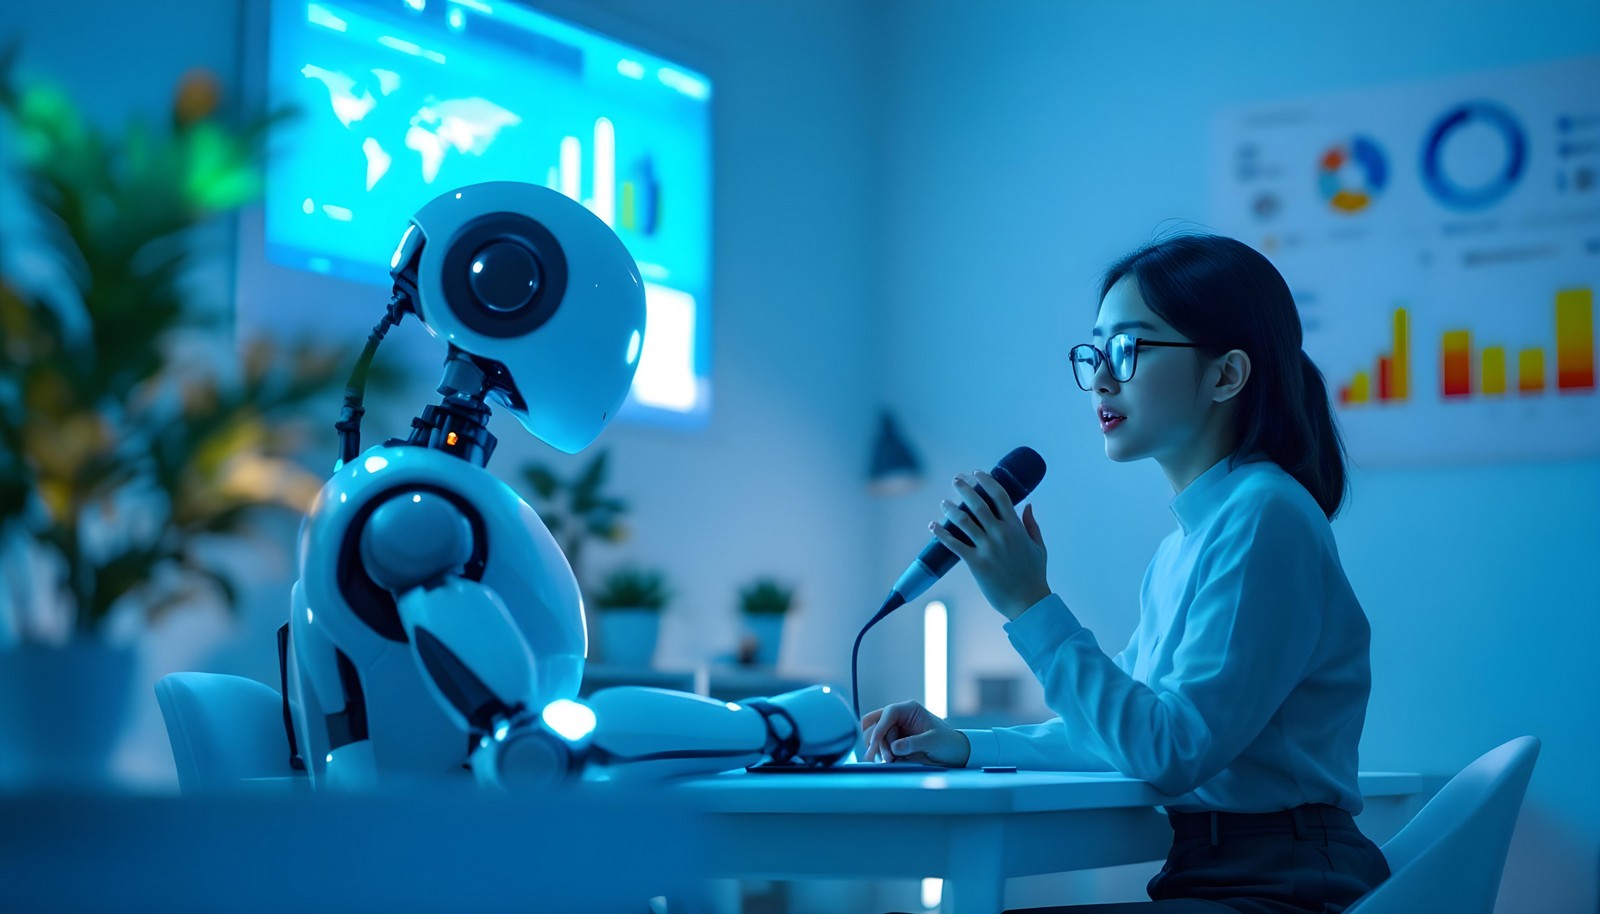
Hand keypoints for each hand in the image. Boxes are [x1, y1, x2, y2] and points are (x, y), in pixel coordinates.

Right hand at [860, 700, 969, 766]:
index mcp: (909, 710)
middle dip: (877, 741)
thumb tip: (895, 748)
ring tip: (892, 761)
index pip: (888, 713)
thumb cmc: (947, 742)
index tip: (875, 742)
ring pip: (877, 737)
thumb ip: (914, 743)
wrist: (954, 754)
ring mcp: (896, 730)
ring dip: (880, 750)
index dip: (880, 727)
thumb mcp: (933, 742)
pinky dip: (882, 754)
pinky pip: (881, 747)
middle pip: (877, 725)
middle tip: (884, 757)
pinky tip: (892, 761)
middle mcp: (899, 718)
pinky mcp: (894, 742)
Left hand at [930, 470, 1050, 619]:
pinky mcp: (976, 563)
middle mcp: (1001, 534)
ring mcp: (987, 548)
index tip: (977, 473)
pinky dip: (942, 533)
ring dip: (951, 509)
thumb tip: (1028, 504)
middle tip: (956, 479)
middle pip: (978, 504)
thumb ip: (1031, 524)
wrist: (1028, 602)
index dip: (987, 481)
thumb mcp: (1038, 546)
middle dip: (965, 489)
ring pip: (964, 521)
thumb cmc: (1034, 575)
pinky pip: (954, 545)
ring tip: (944, 503)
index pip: (1000, 496)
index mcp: (1016, 528)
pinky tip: (933, 526)